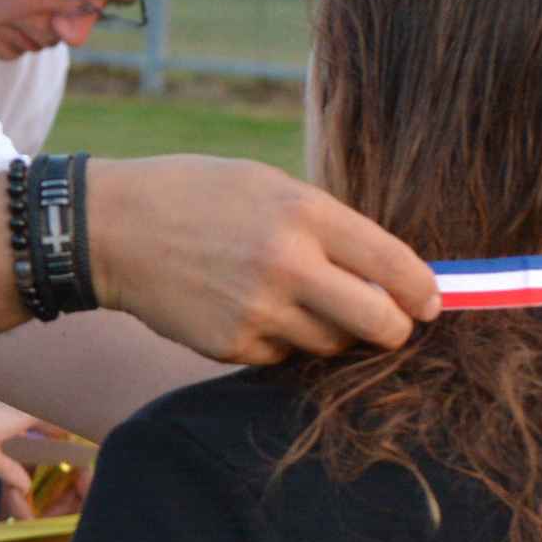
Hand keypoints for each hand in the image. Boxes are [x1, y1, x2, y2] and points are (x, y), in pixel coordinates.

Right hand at [85, 156, 438, 363]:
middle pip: (380, 324)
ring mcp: (258, 311)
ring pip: (332, 345)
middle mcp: (287, 265)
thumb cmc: (196, 196)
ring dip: (330, 331)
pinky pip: (283, 356)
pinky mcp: (231, 345)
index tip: (430, 303)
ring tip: (295, 300)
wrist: (111, 229)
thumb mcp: (267, 186)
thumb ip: (327, 225)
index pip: (396, 267)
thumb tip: (388, 273)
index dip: (424, 292)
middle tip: (388, 322)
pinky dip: (280, 340)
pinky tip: (248, 309)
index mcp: (304, 214)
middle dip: (394, 329)